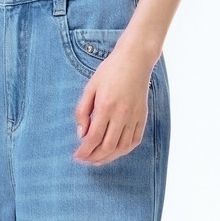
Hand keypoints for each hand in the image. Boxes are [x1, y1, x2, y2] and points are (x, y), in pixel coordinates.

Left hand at [72, 44, 152, 164]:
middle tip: (85, 160)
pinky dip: (124, 151)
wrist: (135, 60)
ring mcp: (134, 117)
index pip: (93, 137)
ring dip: (108, 157)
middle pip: (107, 146)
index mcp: (105, 106)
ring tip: (97, 160)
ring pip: (122, 147)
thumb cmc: (109, 72)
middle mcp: (121, 114)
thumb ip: (82, 112)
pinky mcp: (142, 117)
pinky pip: (134, 141)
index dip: (84, 151)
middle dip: (94, 157)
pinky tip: (114, 152)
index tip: (77, 156)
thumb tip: (81, 134)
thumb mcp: (89, 88)